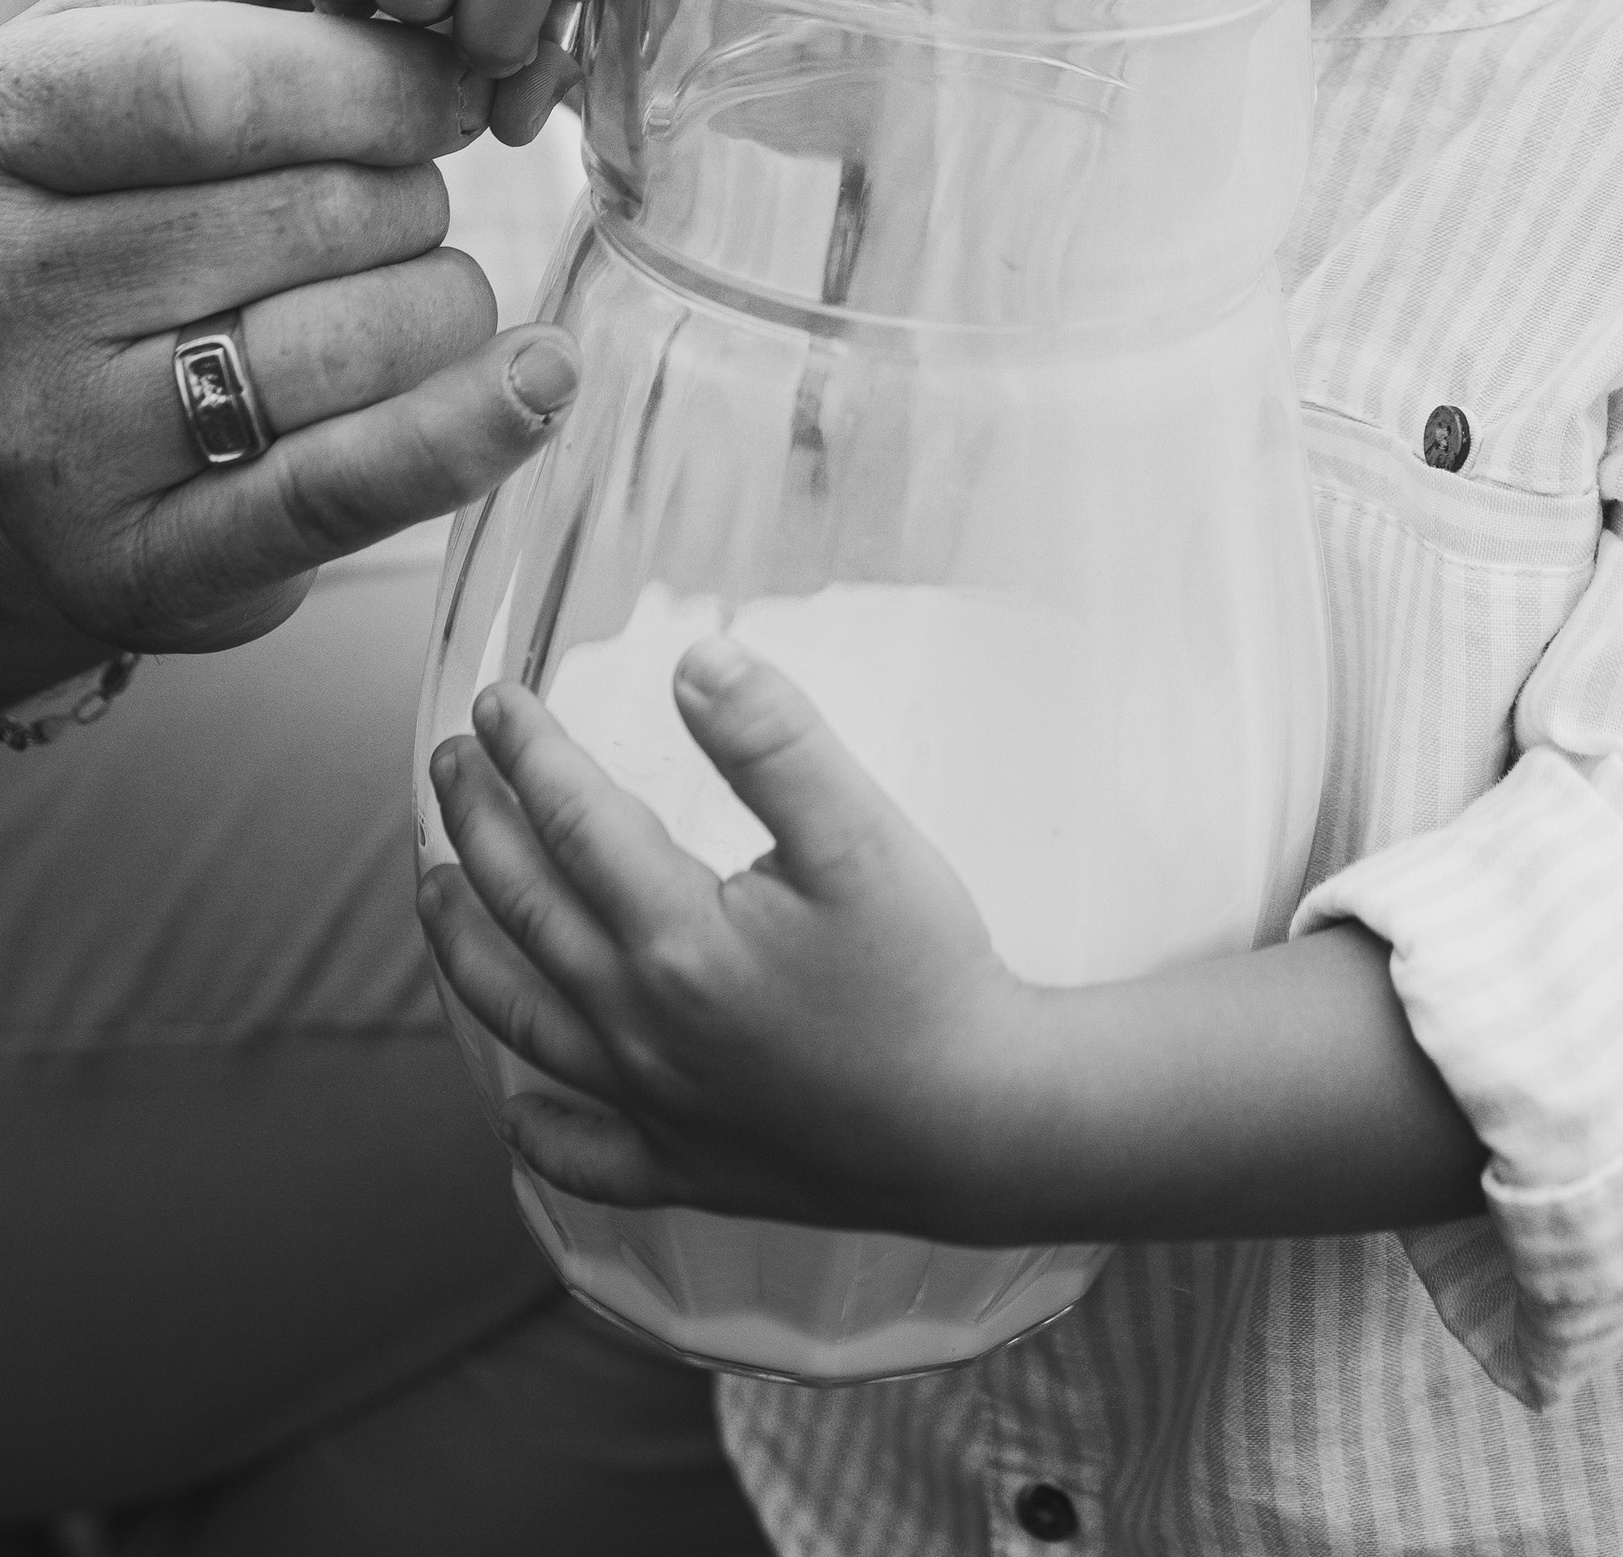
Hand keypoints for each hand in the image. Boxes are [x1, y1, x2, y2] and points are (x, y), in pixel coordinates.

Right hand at [0, 0, 577, 686]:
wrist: (0, 426)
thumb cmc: (117, 188)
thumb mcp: (140, 27)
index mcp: (5, 123)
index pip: (221, 85)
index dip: (375, 80)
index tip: (443, 85)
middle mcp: (11, 279)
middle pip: (320, 210)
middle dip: (409, 195)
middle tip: (393, 205)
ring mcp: (62, 435)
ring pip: (357, 337)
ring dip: (439, 307)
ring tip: (400, 296)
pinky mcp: (142, 565)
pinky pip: (344, 485)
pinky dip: (466, 431)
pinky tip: (534, 384)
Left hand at [421, 642, 1028, 1231]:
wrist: (981, 1126)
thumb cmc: (928, 977)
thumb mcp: (862, 835)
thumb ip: (774, 741)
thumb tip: (695, 661)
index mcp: (675, 938)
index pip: (571, 821)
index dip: (527, 751)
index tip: (494, 700)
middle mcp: (638, 1027)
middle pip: (524, 910)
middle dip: (476, 824)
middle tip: (448, 763)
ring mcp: (654, 1107)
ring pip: (524, 1020)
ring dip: (465, 948)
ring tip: (434, 894)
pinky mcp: (689, 1168)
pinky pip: (583, 1155)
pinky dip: (537, 1129)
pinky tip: (517, 1111)